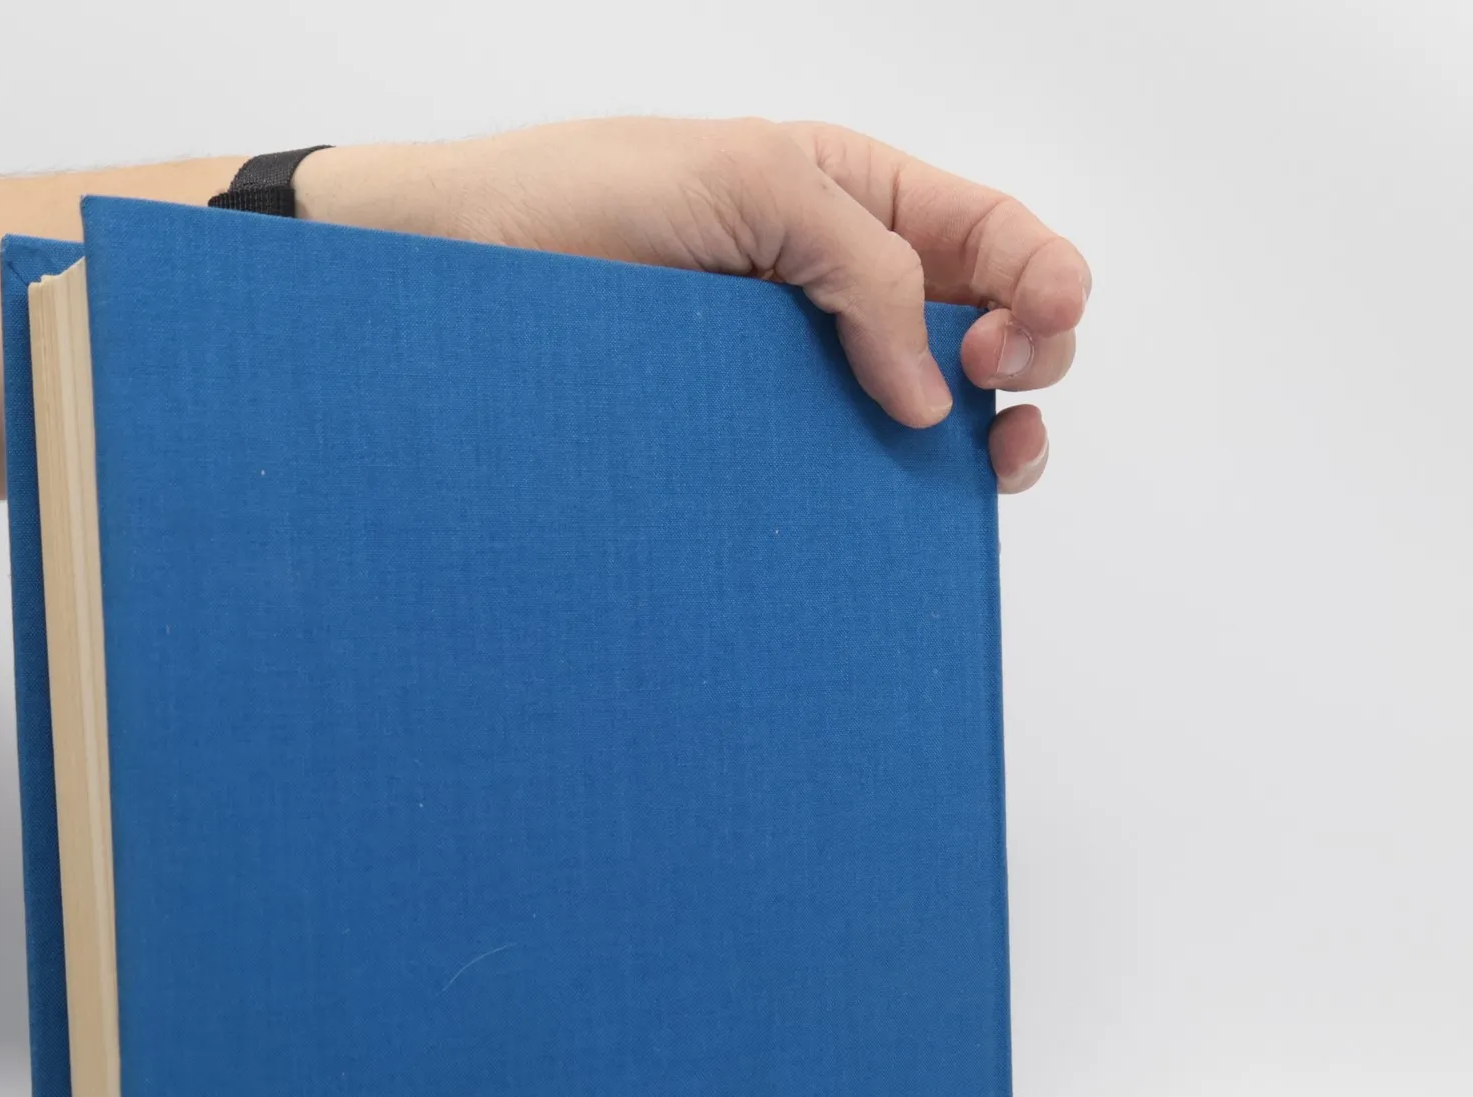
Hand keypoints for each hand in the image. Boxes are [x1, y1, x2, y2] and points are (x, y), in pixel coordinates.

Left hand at [298, 120, 1087, 493]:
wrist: (457, 272)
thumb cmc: (583, 196)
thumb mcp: (750, 182)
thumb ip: (865, 265)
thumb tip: (934, 397)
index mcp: (853, 199)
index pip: (992, 236)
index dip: (1046, 281)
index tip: (1038, 329)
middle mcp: (836, 293)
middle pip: (985, 335)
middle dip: (1028, 360)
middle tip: (994, 381)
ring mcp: (791, 380)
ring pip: (921, 422)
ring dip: (971, 448)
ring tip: (969, 462)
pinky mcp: (740, 450)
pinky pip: (833, 480)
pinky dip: (879, 501)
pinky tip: (890, 507)